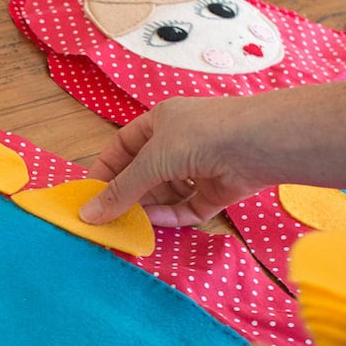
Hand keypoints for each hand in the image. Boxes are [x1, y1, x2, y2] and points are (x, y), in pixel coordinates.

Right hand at [79, 97, 276, 226]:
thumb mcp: (150, 161)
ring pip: (166, 192)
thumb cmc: (199, 136)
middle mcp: (180, 142)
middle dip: (127, 194)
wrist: (259, 143)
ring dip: (148, 208)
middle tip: (107, 217)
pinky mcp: (217, 190)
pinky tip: (156, 222)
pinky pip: (187, 206)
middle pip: (144, 173)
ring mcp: (200, 166)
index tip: (90, 194)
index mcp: (162, 122)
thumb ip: (119, 191)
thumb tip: (87, 215)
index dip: (106, 168)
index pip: (124, 146)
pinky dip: (172, 216)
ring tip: (130, 224)